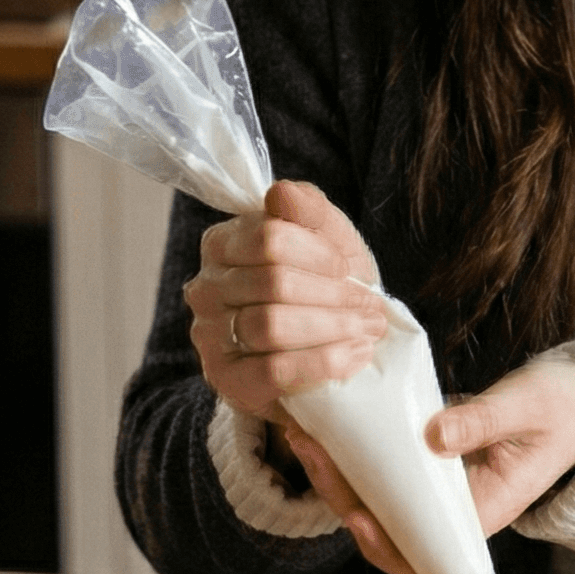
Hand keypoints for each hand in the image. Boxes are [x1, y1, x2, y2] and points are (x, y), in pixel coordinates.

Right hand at [184, 179, 389, 420]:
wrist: (326, 350)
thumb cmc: (325, 287)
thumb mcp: (328, 240)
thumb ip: (309, 210)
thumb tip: (281, 193)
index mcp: (223, 243)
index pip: (269, 238)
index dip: (319, 254)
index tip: (347, 269)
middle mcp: (206, 287)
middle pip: (273, 282)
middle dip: (333, 295)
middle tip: (369, 306)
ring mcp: (210, 336)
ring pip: (271, 325)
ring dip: (332, 327)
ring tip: (366, 329)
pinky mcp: (228, 380)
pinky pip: (274, 370)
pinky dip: (323, 361)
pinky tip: (354, 355)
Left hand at [278, 354, 574, 573]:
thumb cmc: (563, 408)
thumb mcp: (529, 406)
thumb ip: (483, 420)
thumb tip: (434, 436)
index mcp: (484, 510)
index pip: (426, 555)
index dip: (386, 547)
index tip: (357, 518)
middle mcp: (455, 509)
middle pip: (388, 525)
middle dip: (342, 495)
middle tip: (311, 450)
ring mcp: (440, 488)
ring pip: (379, 498)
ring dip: (339, 473)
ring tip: (305, 433)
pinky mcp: (431, 461)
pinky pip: (386, 469)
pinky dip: (355, 452)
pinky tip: (329, 423)